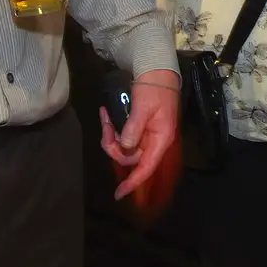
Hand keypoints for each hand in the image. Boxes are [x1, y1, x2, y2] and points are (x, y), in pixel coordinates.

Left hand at [98, 72, 179, 200]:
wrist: (159, 72)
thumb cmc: (154, 88)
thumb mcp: (143, 106)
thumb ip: (134, 128)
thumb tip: (125, 147)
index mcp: (161, 139)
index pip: (146, 167)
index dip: (133, 182)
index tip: (119, 194)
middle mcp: (155, 141)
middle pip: (131, 158)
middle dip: (114, 147)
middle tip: (105, 125)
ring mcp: (148, 135)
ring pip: (126, 148)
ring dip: (112, 138)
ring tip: (105, 118)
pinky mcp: (142, 128)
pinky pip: (126, 138)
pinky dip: (114, 131)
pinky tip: (107, 117)